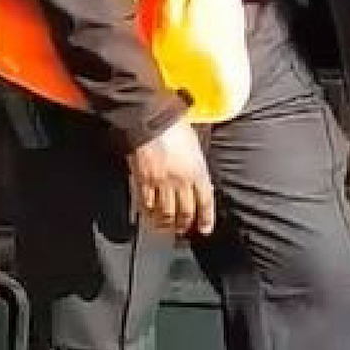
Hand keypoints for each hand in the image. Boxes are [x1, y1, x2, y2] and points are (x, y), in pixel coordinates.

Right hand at [128, 119, 213, 236]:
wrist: (151, 119)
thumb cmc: (174, 127)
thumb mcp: (195, 145)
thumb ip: (197, 165)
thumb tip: (198, 179)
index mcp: (198, 171)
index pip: (206, 201)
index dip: (206, 218)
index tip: (204, 229)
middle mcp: (182, 181)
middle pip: (186, 211)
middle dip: (185, 224)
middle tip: (183, 230)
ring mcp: (162, 183)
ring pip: (166, 212)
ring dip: (167, 223)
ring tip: (166, 227)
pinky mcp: (144, 181)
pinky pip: (147, 204)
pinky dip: (149, 213)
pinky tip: (150, 215)